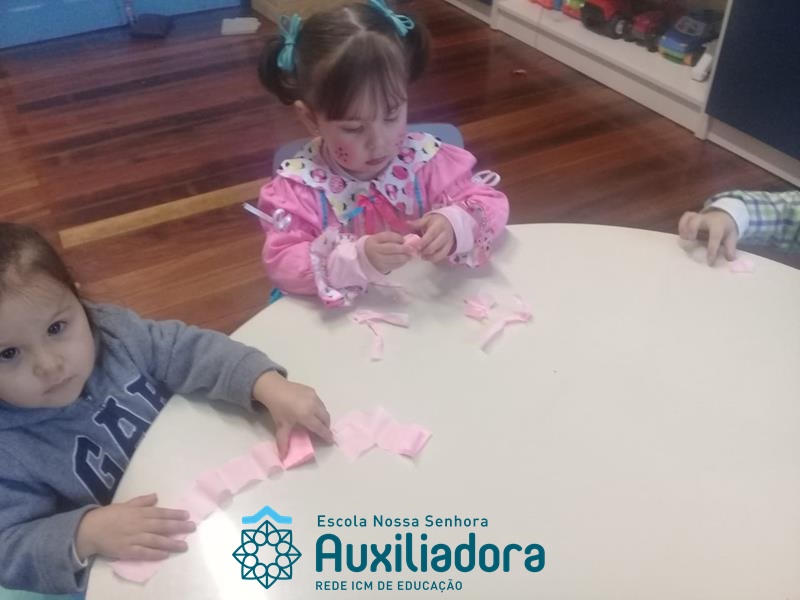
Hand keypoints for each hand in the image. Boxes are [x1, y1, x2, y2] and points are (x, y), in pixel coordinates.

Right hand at [74, 493, 194, 561]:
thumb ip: (142, 501)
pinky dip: (155, 554)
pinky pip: (144, 553)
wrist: (89, 530)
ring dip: (171, 543)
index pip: (161, 513)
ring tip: (184, 545)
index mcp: (139, 512)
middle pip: (162, 526)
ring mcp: (134, 538)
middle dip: (179, 527)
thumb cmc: (108, 515)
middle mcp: (139, 524)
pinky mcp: (127, 551)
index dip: (175, 514)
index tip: (187, 515)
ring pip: (156, 540)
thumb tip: (156, 496)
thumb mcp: (125, 504)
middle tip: (192, 527)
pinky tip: (165, 555)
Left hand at [253, 371, 332, 457]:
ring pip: (324, 409)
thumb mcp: (281, 426)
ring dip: (324, 417)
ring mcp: (314, 396)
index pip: (320, 428)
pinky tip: (312, 411)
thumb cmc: (278, 408)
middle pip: (326, 418)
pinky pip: (320, 402)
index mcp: (306, 415)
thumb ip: (283, 442)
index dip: (326, 435)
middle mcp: (313, 406)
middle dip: (326, 426)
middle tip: (323, 432)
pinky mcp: (312, 391)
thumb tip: (282, 457)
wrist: (274, 388)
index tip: (331, 440)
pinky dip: (320, 409)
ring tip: (318, 422)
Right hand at [364, 231, 413, 273]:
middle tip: (412, 248)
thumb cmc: (376, 246)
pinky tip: (405, 260)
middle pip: (392, 248)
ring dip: (405, 257)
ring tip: (410, 255)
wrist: (365, 259)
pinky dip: (402, 263)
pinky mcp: (382, 268)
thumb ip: (391, 238)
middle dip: (404, 248)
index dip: (398, 238)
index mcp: (374, 240)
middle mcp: (374, 250)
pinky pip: (395, 265)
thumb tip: (406, 241)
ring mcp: (378, 261)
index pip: (388, 237)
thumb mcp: (380, 239)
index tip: (404, 239)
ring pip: (395, 258)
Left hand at [409, 213, 454, 262]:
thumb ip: (418, 223)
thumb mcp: (427, 219)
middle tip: (416, 252)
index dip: (423, 242)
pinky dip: (433, 259)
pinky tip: (426, 257)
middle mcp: (445, 234)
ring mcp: (448, 242)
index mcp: (439, 225)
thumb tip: (407, 223)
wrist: (449, 224)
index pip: (431, 234)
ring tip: (421, 255)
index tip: (415, 246)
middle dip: (425, 250)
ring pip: (440, 252)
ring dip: (429, 256)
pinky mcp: (449, 248)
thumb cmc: (435, 222)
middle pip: (436, 245)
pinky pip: (442, 256)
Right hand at [678, 209, 738, 264]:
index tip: (709, 262)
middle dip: (691, 231)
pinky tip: (682, 235)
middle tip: (690, 241)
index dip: (712, 250)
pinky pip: (684, 217)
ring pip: (688, 218)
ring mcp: (698, 217)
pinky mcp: (692, 217)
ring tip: (684, 239)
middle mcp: (706, 219)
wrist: (724, 215)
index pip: (715, 236)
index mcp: (718, 225)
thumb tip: (730, 259)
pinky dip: (681, 225)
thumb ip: (730, 248)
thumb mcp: (731, 237)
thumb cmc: (726, 229)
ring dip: (683, 228)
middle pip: (695, 222)